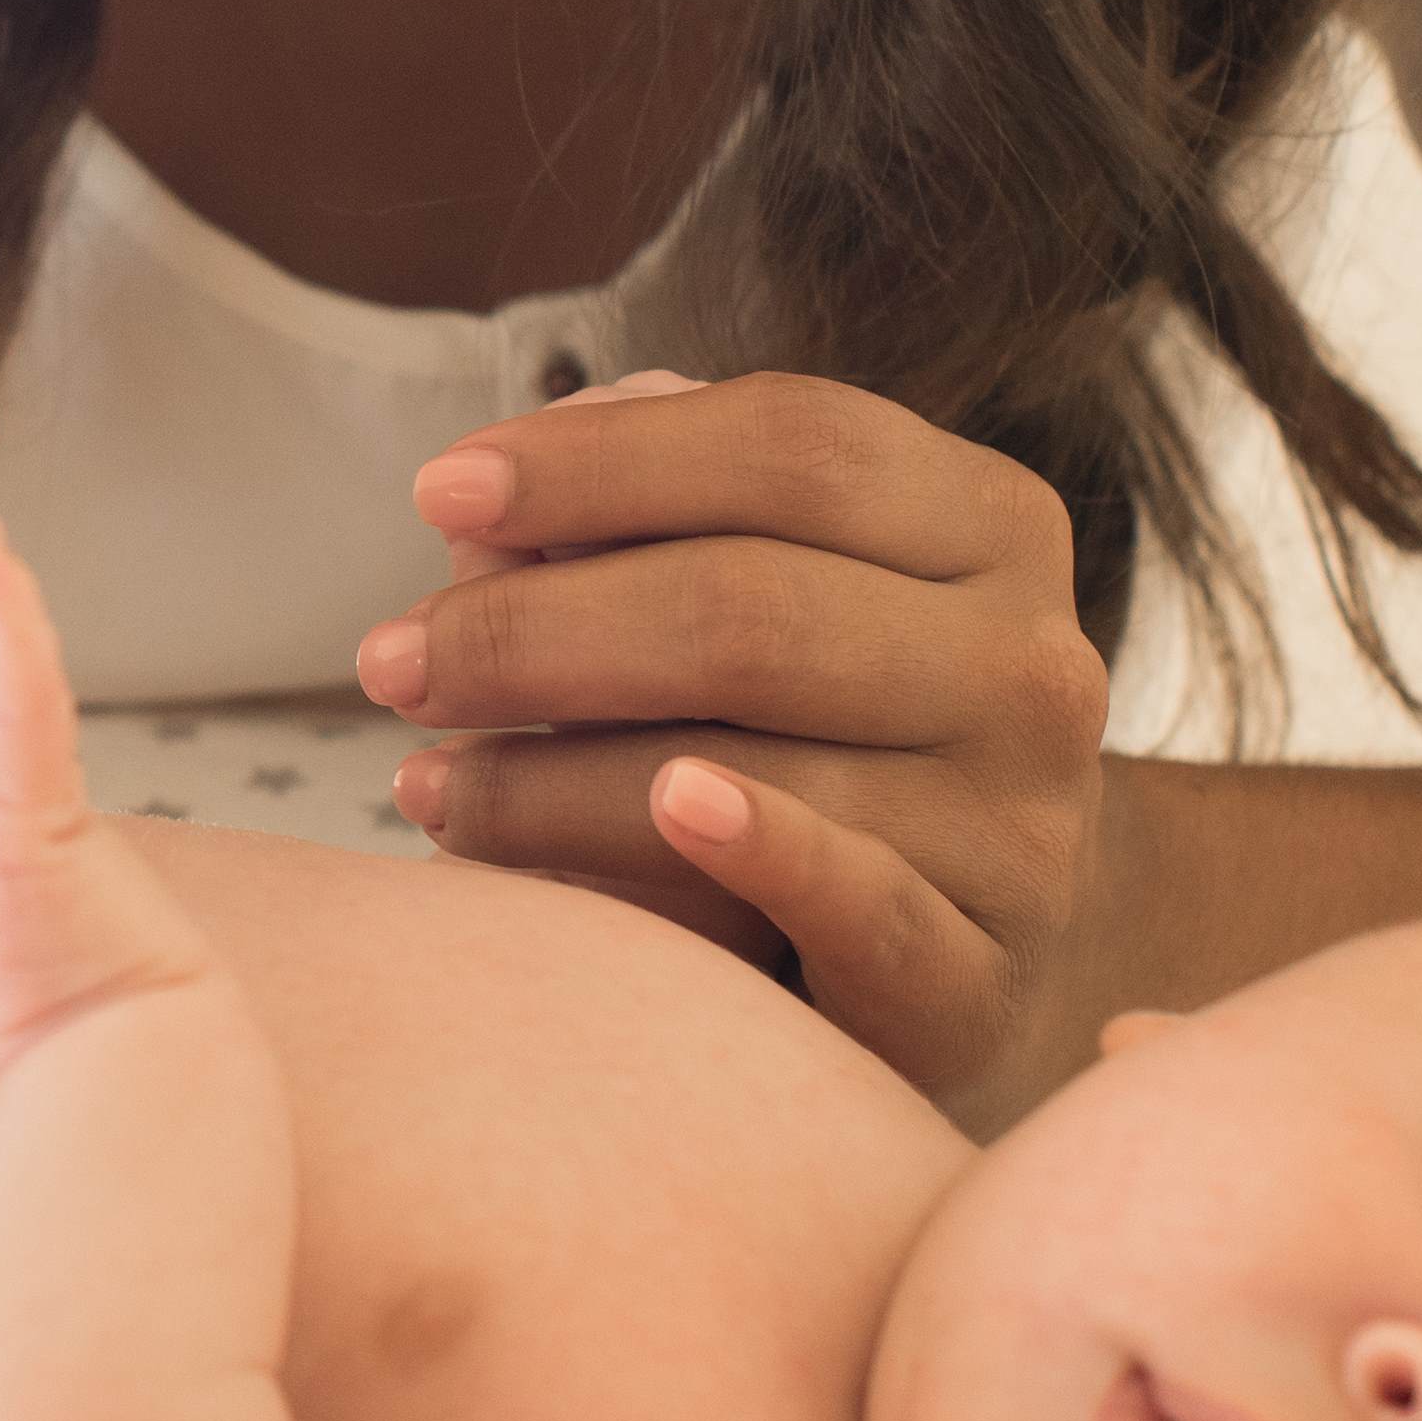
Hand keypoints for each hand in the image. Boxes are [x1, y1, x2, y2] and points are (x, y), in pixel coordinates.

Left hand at [361, 368, 1109, 1107]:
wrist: (964, 943)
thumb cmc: (816, 731)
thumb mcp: (760, 591)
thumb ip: (645, 519)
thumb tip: (492, 503)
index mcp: (988, 521)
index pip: (792, 444)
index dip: (600, 459)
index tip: (435, 493)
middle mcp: (1034, 661)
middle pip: (757, 603)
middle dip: (535, 630)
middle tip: (387, 664)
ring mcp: (1028, 826)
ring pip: (769, 763)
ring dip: (556, 777)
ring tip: (428, 783)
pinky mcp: (986, 976)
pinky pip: (865, 903)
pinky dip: (758, 850)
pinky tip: (660, 813)